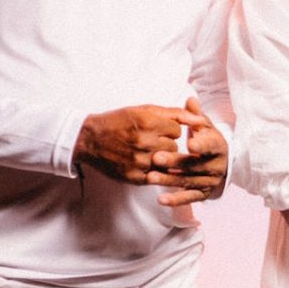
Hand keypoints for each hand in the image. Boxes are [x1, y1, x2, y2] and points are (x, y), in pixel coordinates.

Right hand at [75, 103, 207, 184]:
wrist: (89, 140)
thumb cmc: (119, 122)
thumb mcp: (143, 110)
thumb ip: (173, 114)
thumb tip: (198, 119)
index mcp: (147, 122)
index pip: (177, 130)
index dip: (168, 130)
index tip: (156, 129)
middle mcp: (144, 142)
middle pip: (174, 146)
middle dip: (165, 143)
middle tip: (149, 140)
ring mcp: (140, 161)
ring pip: (168, 162)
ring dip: (161, 157)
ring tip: (145, 150)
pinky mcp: (136, 177)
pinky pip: (157, 175)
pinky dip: (153, 169)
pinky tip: (141, 161)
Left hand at [150, 95, 229, 205]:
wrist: (224, 164)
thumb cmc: (209, 141)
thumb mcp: (206, 127)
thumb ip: (196, 116)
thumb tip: (190, 99)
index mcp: (218, 147)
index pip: (210, 146)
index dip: (201, 145)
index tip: (190, 143)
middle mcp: (217, 166)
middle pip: (195, 165)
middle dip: (175, 162)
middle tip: (156, 158)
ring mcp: (210, 181)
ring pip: (189, 181)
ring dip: (169, 180)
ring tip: (151, 177)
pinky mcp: (204, 194)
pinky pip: (189, 198)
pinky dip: (175, 200)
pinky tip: (161, 200)